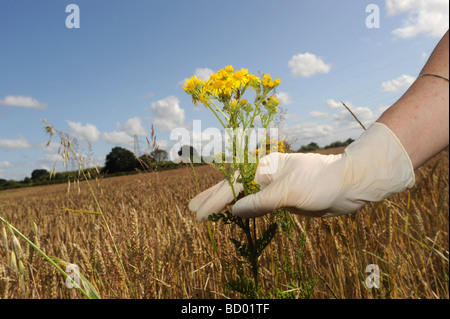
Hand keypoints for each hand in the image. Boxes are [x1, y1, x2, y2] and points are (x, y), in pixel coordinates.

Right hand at [189, 123, 414, 219]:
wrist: (347, 185)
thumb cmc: (320, 182)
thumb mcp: (288, 192)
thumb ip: (260, 201)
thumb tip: (235, 211)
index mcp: (264, 166)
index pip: (233, 184)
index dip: (214, 200)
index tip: (197, 213)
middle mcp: (265, 174)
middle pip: (232, 186)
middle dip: (212, 197)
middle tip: (191, 209)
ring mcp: (273, 185)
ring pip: (243, 195)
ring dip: (224, 203)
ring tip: (206, 211)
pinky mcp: (281, 197)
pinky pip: (256, 203)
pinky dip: (242, 209)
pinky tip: (234, 213)